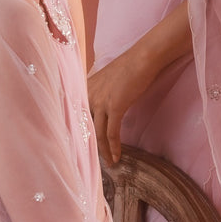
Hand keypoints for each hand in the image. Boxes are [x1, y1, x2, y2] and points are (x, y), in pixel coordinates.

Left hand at [87, 2, 192, 164]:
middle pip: (84, 127)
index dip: (79, 133)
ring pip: (97, 133)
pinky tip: (116, 157)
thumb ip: (100, 93)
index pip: (77, 115)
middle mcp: (88, 95)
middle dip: (87, 146)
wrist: (144, 58)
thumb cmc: (130, 67)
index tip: (81, 148)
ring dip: (103, 151)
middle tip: (90, 162)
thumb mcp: (108, 80)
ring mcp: (100, 101)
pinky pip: (111, 132)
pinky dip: (113, 147)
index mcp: (84, 88)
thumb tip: (100, 110)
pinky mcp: (114, 106)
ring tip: (108, 163)